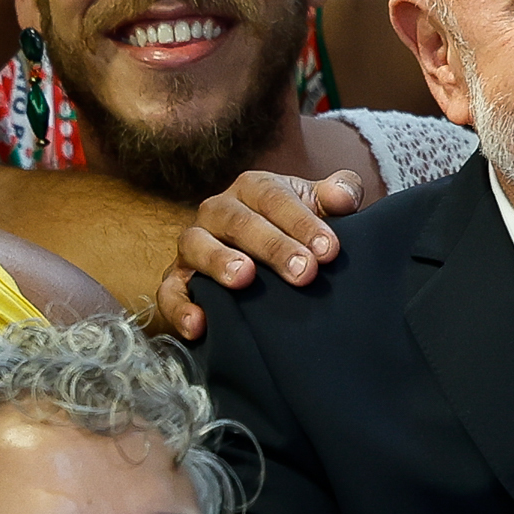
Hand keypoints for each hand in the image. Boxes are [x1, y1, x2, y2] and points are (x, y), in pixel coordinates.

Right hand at [154, 167, 369, 335]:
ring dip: (219, 262)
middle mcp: (217, 211)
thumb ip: (338, 196)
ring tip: (244, 279)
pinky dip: (180, 307)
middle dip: (272, 247)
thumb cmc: (295, 233)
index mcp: (253, 189)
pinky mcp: (176, 282)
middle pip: (239, 221)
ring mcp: (193, 246)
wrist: (265, 265)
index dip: (302, 222)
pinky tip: (199, 324)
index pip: (274, 197)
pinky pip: (168, 292)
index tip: (329, 250)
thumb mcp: (319, 209)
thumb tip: (344, 198)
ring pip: (196, 246)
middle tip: (304, 272)